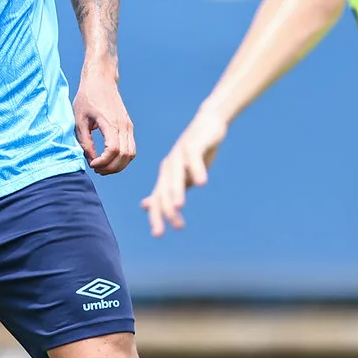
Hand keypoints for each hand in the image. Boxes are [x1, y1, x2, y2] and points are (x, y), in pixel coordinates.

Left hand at [73, 70, 135, 174]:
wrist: (101, 79)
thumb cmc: (87, 97)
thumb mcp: (79, 119)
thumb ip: (85, 141)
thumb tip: (90, 159)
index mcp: (110, 122)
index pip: (113, 150)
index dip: (103, 162)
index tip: (92, 165)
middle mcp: (124, 125)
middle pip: (124, 156)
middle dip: (111, 168)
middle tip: (96, 169)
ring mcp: (129, 126)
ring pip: (131, 154)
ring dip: (118, 165)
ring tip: (103, 167)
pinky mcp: (129, 127)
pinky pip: (131, 148)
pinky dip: (122, 159)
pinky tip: (109, 160)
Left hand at [141, 110, 228, 236]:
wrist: (208, 123)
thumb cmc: (195, 152)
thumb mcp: (180, 174)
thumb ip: (167, 190)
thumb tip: (148, 206)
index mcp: (166, 175)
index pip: (158, 199)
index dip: (157, 216)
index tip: (158, 234)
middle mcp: (169, 166)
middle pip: (164, 190)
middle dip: (167, 209)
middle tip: (175, 226)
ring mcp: (180, 155)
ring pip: (175, 176)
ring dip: (176, 192)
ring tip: (178, 207)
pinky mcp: (194, 145)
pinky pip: (193, 159)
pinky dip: (196, 170)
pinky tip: (202, 183)